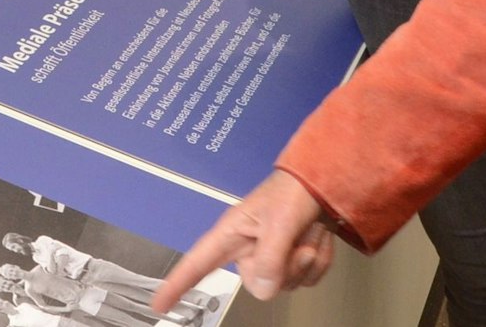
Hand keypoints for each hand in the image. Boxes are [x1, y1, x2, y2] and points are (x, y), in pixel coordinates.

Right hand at [153, 170, 337, 311]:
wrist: (325, 181)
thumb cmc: (294, 188)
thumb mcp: (280, 220)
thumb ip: (269, 256)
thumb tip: (262, 288)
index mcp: (233, 233)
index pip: (197, 263)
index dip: (177, 284)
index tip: (159, 304)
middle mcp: (250, 248)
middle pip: (258, 284)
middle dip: (285, 267)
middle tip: (298, 243)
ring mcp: (272, 256)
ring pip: (286, 283)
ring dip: (307, 260)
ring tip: (309, 232)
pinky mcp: (293, 260)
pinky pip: (307, 279)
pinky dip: (319, 260)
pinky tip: (318, 238)